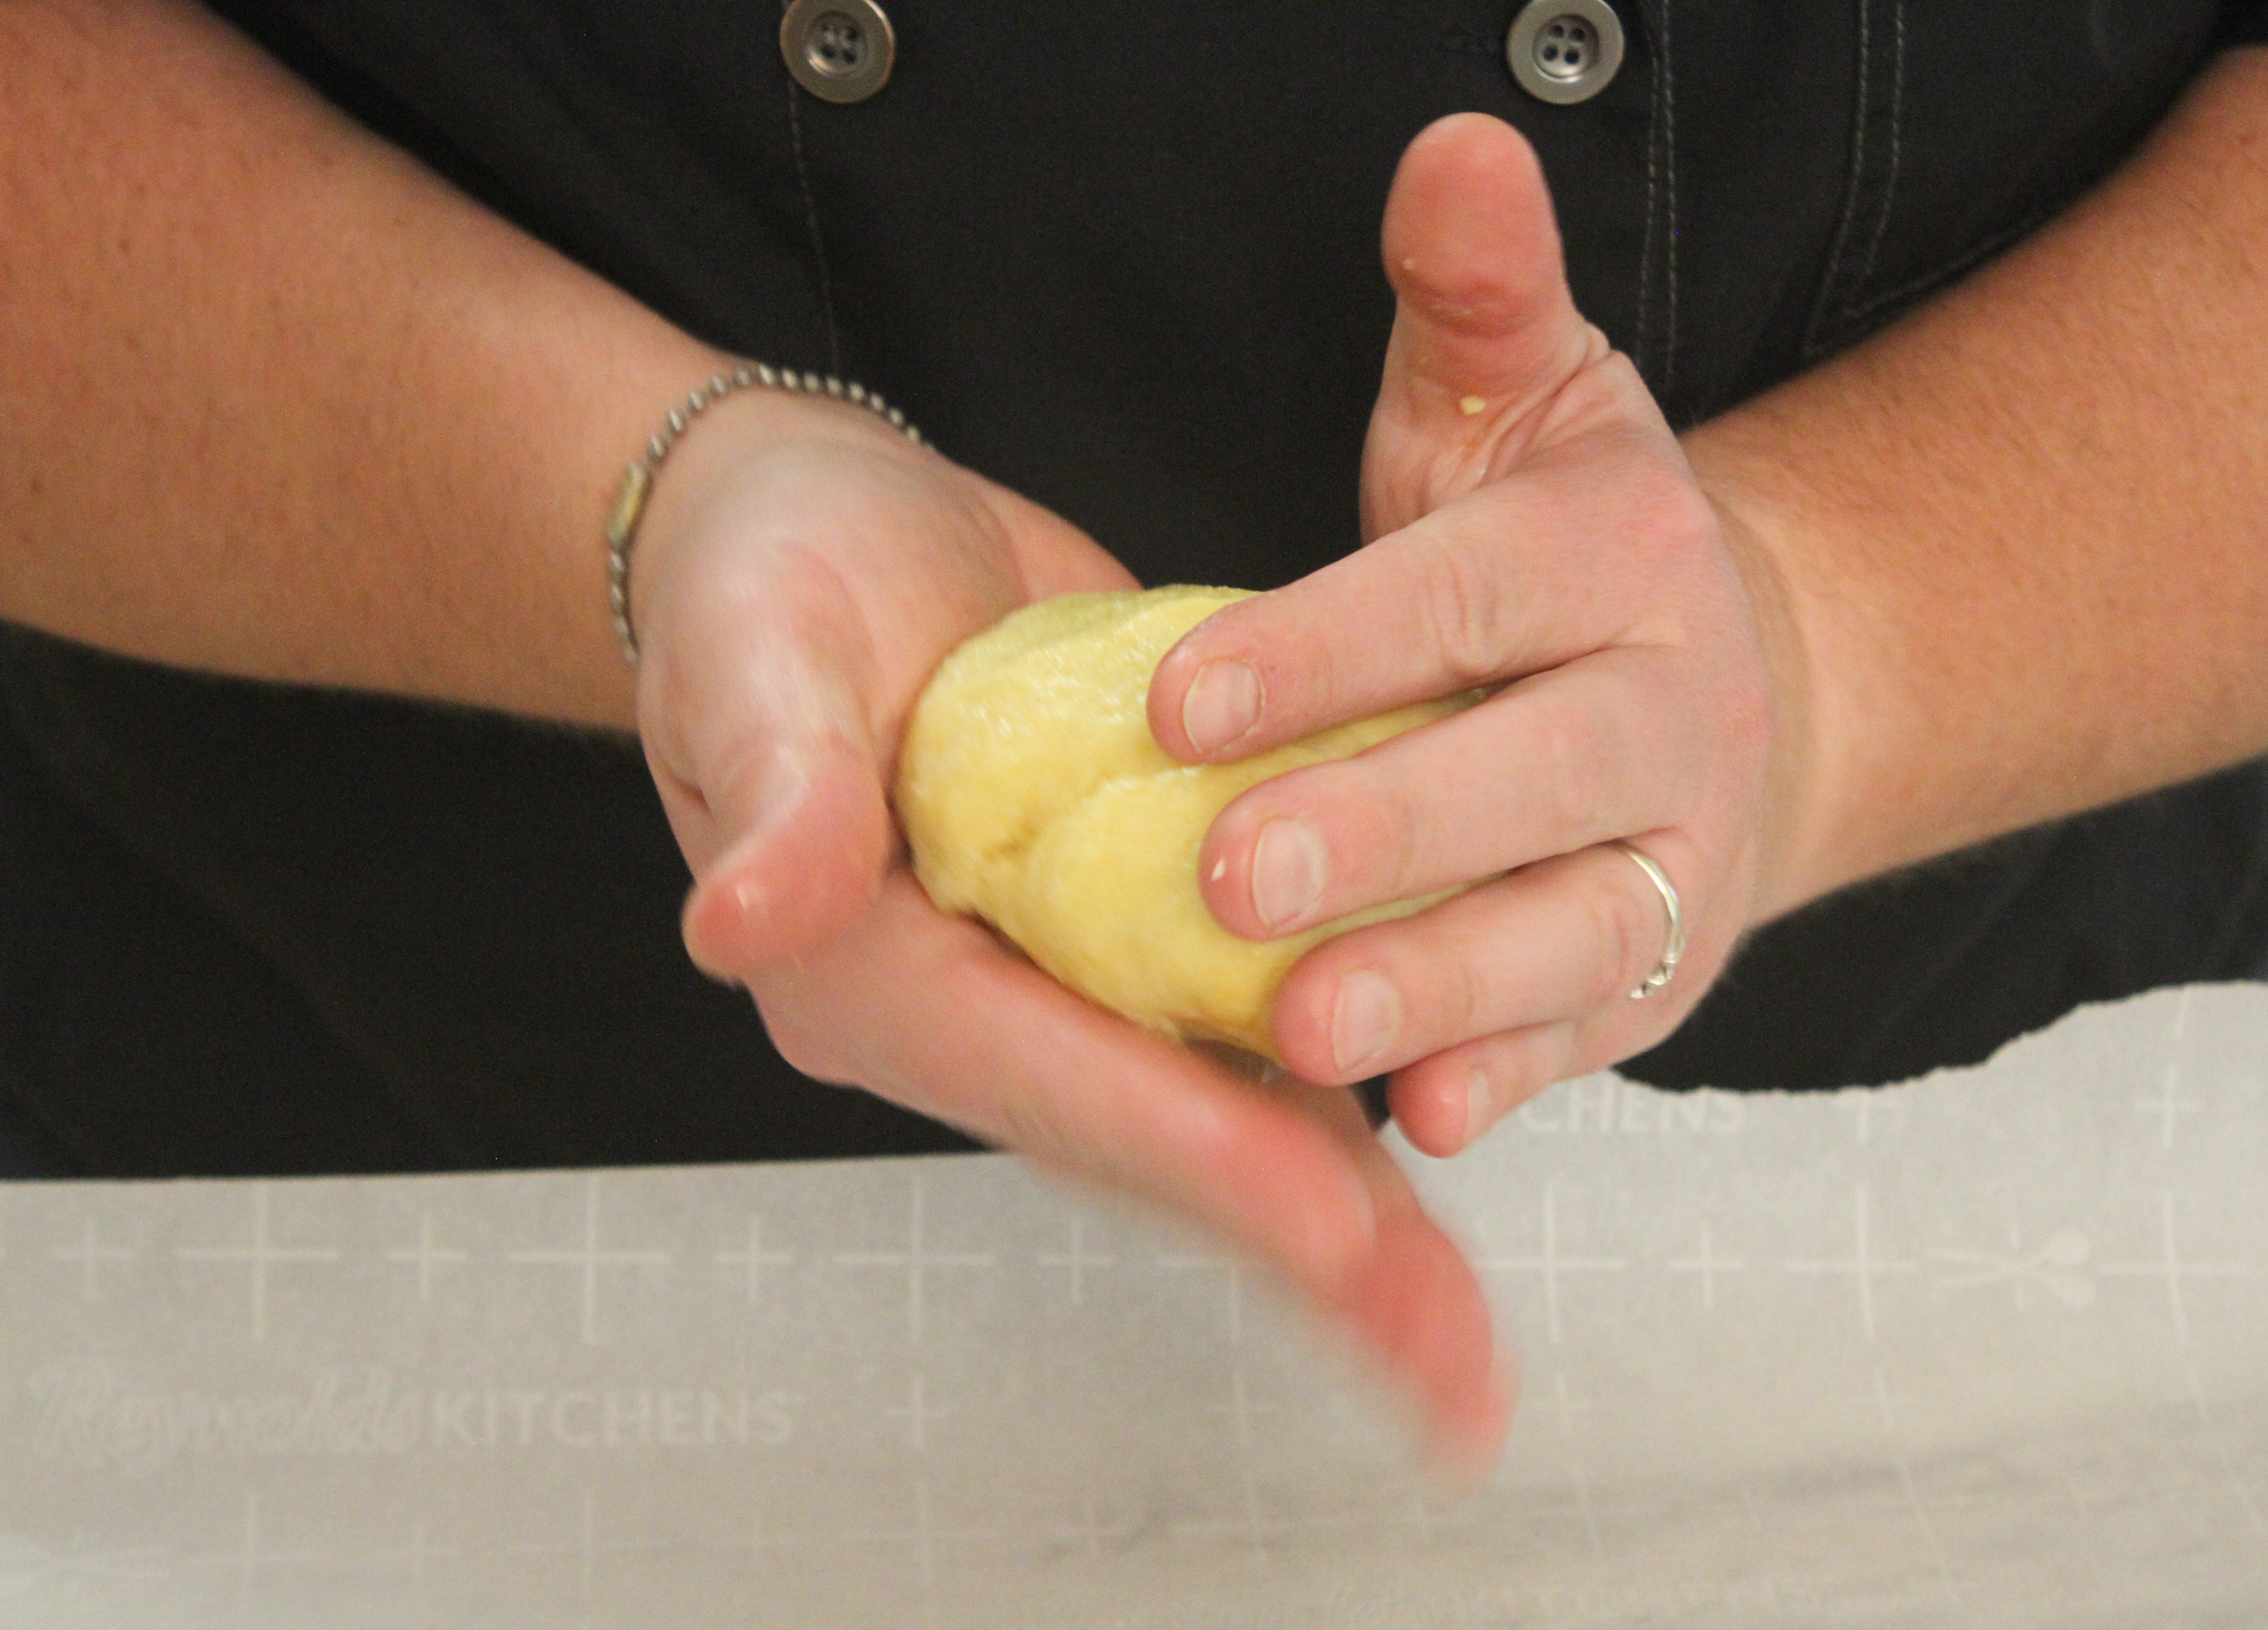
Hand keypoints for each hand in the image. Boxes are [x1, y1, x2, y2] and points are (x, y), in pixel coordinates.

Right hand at [622, 388, 1509, 1470]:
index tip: (1326, 1219)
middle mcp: (987, 1014)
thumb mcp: (756, 659)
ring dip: (1355, 1237)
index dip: (1190, 1146)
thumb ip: (775, 789)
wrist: (837, 545)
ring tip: (1470, 1351)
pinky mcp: (1147, 940)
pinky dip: (1354, 1107)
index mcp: (880, 976)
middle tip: (1447, 1366)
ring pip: (1229, 1124)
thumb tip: (739, 922)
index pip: (1048, 1076)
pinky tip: (1448, 1179)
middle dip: (1307, 1254)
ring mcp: (1076, 989)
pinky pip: (1260, 1041)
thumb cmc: (772, 590)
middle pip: (1157, 1150)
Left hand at [1149, 114, 1795, 1155]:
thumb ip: (1474, 292)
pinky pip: (1587, 1031)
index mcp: (1617, 557)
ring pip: (1569, 927)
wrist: (1721, 676)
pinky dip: (1512, 1073)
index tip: (1177, 700)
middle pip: (1529, 775)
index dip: (1330, 647)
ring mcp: (1674, 854)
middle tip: (1230, 875)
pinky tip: (1422, 1114)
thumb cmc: (1563, 545)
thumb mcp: (1522, 397)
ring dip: (1441, 983)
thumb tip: (1451, 144)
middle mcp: (1669, 711)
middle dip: (1383, 829)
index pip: (1467, 597)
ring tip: (1307, 1028)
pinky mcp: (1655, 969)